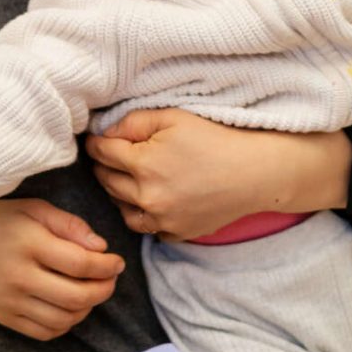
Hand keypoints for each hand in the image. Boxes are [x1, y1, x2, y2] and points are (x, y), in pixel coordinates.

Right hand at [0, 199, 126, 340]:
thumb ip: (69, 224)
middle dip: (104, 290)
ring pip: (65, 318)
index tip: (117, 261)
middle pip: (76, 296)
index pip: (81, 263)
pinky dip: (67, 323)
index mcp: (27, 243)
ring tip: (91, 291)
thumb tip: (101, 247)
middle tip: (110, 279)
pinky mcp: (5, 318)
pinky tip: (70, 306)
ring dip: (88, 308)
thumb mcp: (33, 209)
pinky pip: (46, 332)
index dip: (108, 266)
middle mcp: (18, 276)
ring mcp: (10, 302)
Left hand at [85, 108, 350, 239]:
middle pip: (106, 181)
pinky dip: (143, 214)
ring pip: (121, 208)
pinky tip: (152, 200)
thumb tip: (105, 133)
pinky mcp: (175, 233)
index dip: (96, 143)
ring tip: (129, 178)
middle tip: (111, 155)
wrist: (255, 174)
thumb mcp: (173, 118)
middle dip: (104, 166)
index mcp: (143, 164)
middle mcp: (146, 197)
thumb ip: (133, 122)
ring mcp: (160, 220)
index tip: (97, 139)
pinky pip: (146, 227)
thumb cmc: (216, 140)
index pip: (101, 153)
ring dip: (119, 193)